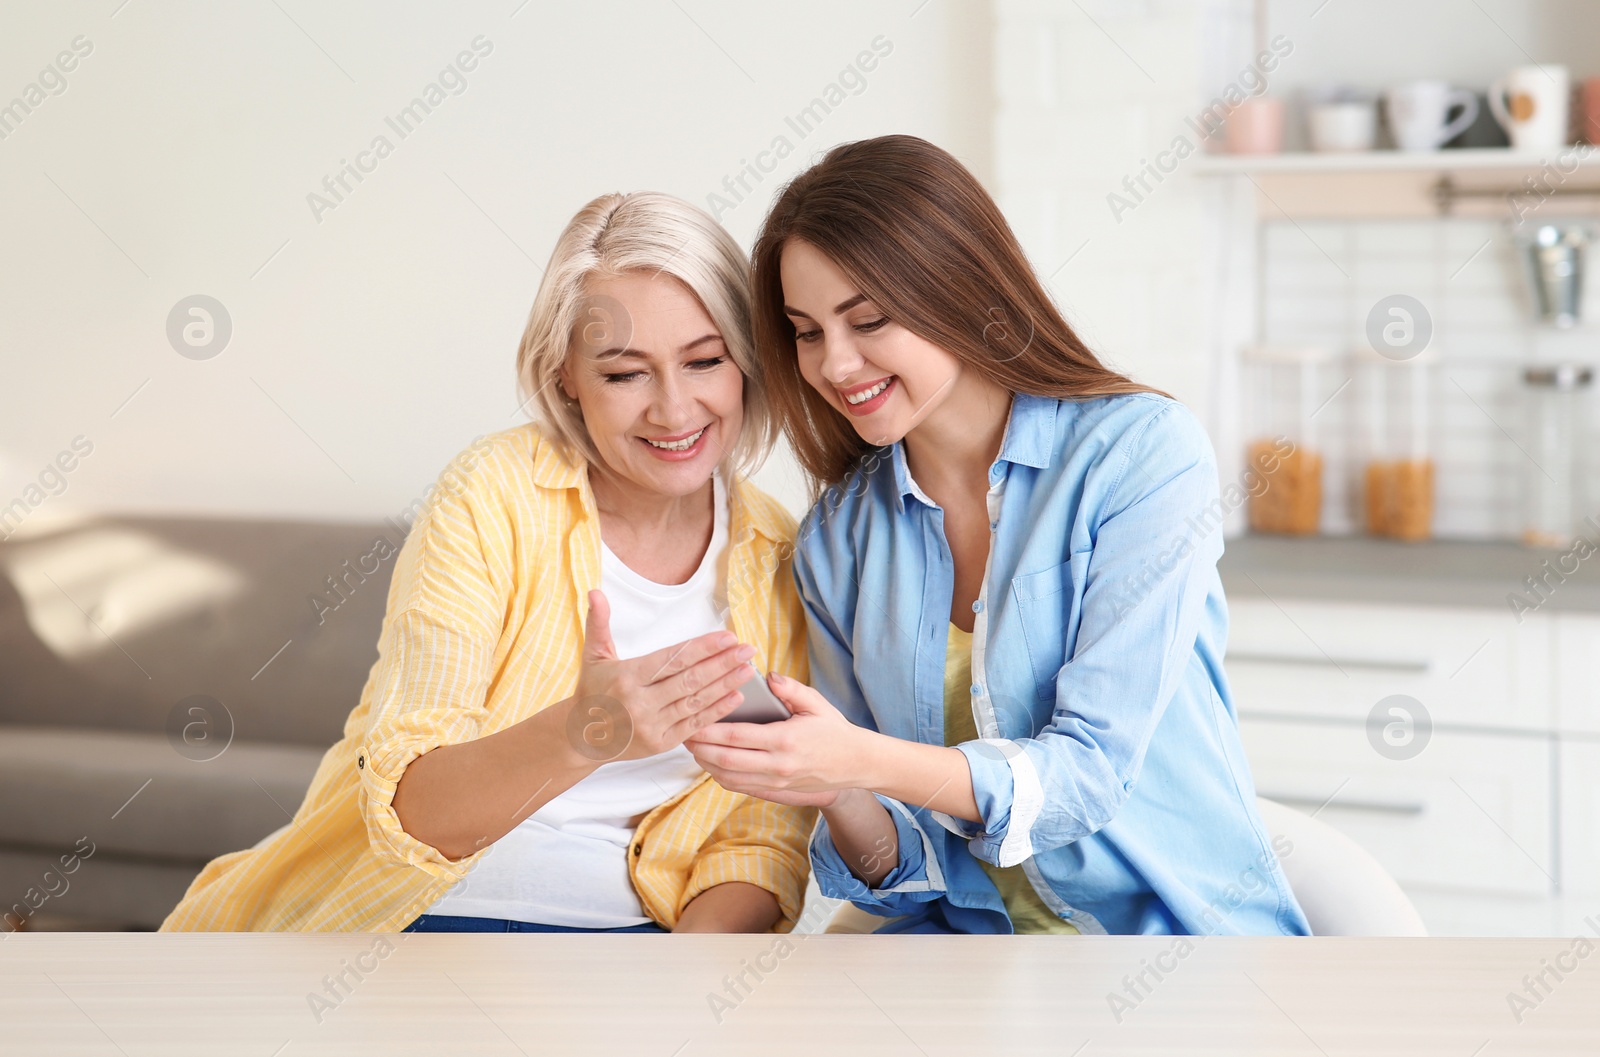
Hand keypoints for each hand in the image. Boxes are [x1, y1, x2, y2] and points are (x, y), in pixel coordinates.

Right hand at [572, 590, 753, 761]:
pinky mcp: (660, 743)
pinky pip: (694, 724)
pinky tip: (736, 697)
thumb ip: (599, 622)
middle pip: (690, 680)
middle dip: (722, 663)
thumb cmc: (592, 691)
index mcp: (628, 676)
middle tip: (747, 649)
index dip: (702, 648)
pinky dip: (717, 711)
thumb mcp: (593, 656)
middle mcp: (640, 702)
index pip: (673, 659)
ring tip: (747, 669)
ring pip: (695, 702)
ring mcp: (651, 725)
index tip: (727, 637)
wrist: (581, 738)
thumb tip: (595, 592)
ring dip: (725, 685)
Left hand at [684, 673, 865, 807]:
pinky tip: (712, 763)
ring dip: (706, 765)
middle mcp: (777, 765)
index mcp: (785, 739)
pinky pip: (740, 787)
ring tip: (693, 748)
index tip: (691, 721)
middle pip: (725, 761)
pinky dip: (721, 777)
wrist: (855, 764)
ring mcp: (776, 782)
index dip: (709, 731)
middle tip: (683, 734)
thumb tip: (767, 677)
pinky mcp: (776, 792)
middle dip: (700, 748)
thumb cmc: (834, 730)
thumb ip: (790, 688)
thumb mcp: (816, 703)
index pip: (736, 737)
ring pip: (729, 778)